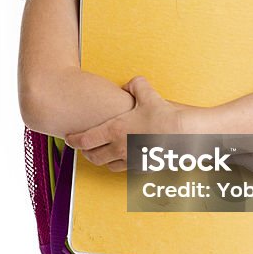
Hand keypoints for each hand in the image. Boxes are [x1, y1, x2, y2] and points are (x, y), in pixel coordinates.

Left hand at [64, 76, 197, 171]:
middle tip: (84, 147)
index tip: (69, 138)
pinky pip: (125, 169)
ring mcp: (131, 160)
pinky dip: (120, 164)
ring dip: (102, 160)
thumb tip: (129, 84)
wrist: (183, 133)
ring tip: (101, 153)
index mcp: (114, 131)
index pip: (85, 140)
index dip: (74, 140)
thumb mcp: (147, 93)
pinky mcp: (143, 166)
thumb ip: (135, 85)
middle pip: (93, 157)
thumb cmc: (164, 114)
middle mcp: (119, 149)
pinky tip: (124, 157)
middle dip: (85, 153)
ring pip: (108, 165)